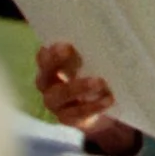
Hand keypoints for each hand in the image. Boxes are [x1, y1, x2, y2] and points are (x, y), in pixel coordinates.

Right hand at [35, 41, 140, 155]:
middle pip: (45, 73)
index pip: (44, 57)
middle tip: (69, 50)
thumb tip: (110, 36)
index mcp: (53, 67)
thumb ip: (93, 53)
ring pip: (60, 94)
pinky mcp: (68, 118)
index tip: (63, 43)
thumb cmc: (97, 77)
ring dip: (79, 86)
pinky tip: (108, 100)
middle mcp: (49, 85)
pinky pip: (77, 113)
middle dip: (56, 61)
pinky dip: (93, 106)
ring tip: (100, 81)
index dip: (50, 51)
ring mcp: (56, 104)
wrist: (103, 110)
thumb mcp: (94, 64)